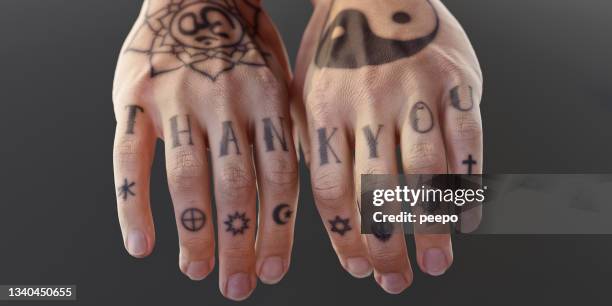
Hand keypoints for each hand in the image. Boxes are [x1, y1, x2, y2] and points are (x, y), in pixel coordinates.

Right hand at [112, 0, 297, 299]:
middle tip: (236, 286)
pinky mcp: (132, 96)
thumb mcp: (280, 77)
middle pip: (235, 185)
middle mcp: (225, 101)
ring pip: (186, 178)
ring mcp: (176, 99)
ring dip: (193, 231)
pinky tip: (140, 244)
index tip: (274, 271)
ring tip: (197, 271)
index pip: (279, 178)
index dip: (277, 230)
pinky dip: (132, 205)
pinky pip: (129, 158)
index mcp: (266, 100)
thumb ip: (284, 132)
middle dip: (238, 243)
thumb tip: (295, 194)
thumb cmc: (245, 42)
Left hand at [291, 0, 482, 292]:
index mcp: (325, 109)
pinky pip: (468, 141)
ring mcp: (416, 92)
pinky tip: (465, 218)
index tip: (357, 268)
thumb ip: (315, 145)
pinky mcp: (457, 81)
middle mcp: (370, 103)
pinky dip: (468, 184)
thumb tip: (328, 206)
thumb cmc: (336, 48)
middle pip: (378, 189)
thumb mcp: (306, 90)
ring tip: (434, 263)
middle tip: (396, 280)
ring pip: (426, 172)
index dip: (345, 237)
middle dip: (386, 244)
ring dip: (430, 225)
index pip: (332, 190)